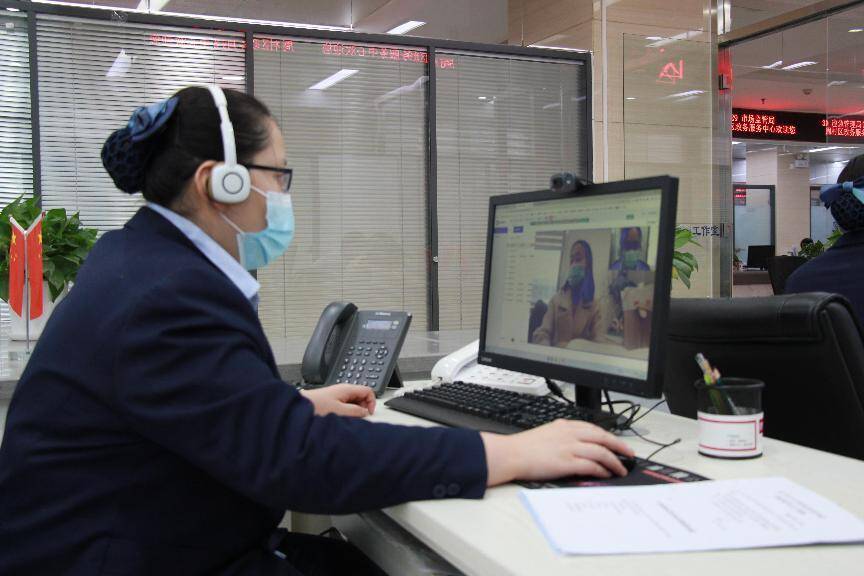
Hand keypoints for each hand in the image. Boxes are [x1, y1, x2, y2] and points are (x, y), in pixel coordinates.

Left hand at [300, 384, 375, 417]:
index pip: (368, 390)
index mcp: (347, 389)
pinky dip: (346, 412)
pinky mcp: (331, 401)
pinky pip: (345, 406)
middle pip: (361, 396)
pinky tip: (340, 419)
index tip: (369, 413)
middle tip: (358, 417)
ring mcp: (337, 396)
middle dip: (363, 408)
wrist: (299, 406)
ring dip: (354, 411)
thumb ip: (356, 411)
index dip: (372, 402)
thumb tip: (365, 412)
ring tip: (347, 419)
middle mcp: (343, 390)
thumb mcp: (340, 410)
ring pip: (353, 402)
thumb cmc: (316, 406)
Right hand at [481, 420, 633, 485]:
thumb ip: (562, 435)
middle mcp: (569, 434)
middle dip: (619, 446)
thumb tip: (575, 445)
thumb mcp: (545, 433)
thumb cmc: (523, 447)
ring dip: (614, 462)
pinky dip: (602, 470)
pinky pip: (591, 465)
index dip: (609, 436)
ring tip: (620, 470)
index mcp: (564, 425)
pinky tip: (606, 475)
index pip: (593, 428)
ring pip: (601, 452)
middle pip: (602, 437)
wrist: (510, 453)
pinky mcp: (566, 462)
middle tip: (629, 454)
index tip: (617, 443)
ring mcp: (568, 447)